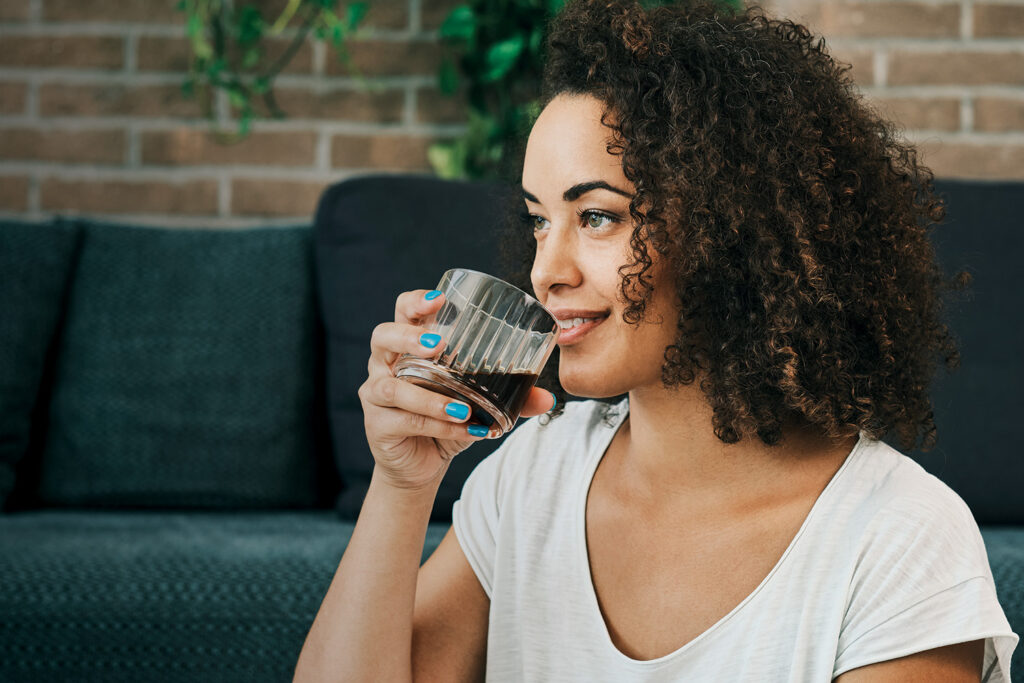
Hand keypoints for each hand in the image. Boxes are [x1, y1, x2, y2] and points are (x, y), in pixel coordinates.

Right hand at [359, 289, 555, 491]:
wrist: (422, 465)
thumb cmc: (447, 420)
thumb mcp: (480, 403)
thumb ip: (512, 396)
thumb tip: (548, 397)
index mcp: (409, 347)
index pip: (402, 311)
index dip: (415, 301)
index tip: (440, 299)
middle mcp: (387, 365)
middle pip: (382, 336)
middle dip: (407, 336)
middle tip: (437, 344)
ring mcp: (376, 395)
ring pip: (391, 387)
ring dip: (429, 396)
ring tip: (463, 407)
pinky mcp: (378, 425)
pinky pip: (404, 420)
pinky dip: (436, 424)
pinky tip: (461, 427)